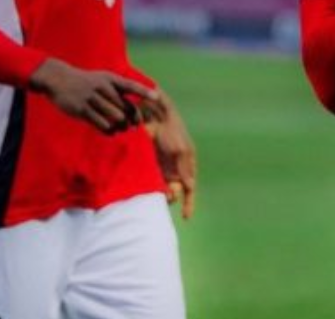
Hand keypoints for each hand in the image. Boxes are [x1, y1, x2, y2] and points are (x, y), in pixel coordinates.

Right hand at [29, 58, 157, 134]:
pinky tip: (111, 132)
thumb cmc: (86, 81)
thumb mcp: (102, 78)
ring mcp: (93, 99)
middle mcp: (103, 88)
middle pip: (125, 107)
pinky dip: (109, 130)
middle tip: (135, 125)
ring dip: (122, 126)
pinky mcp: (82, 110)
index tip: (157, 97)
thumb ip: (117, 89)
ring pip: (115, 117)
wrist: (59, 80)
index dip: (144, 92)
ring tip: (123, 128)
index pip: (130, 86)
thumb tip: (132, 105)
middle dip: (133, 118)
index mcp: (110, 79)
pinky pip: (101, 124)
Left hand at [143, 92, 196, 219]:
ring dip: (159, 194)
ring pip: (160, 189)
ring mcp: (160, 168)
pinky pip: (149, 182)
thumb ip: (184, 168)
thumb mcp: (181, 150)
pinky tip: (145, 190)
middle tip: (167, 194)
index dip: (188, 203)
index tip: (185, 217)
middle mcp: (174, 169)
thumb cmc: (173, 131)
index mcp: (187, 165)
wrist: (154, 117)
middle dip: (172, 197)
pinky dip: (148, 188)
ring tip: (156, 193)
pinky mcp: (147, 165)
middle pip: (174, 191)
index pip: (189, 189)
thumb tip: (189, 187)